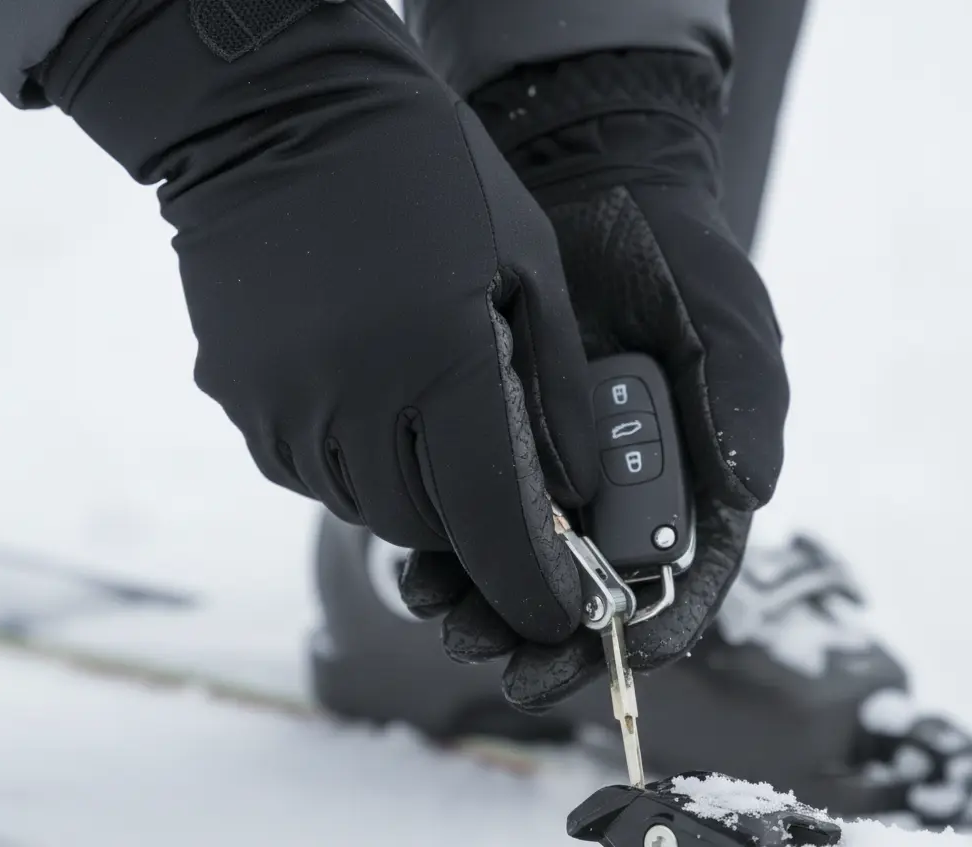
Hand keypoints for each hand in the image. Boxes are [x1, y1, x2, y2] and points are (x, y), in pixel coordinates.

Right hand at [39, 0, 599, 645]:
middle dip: (472, 523)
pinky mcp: (237, 399)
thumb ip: (557, 384)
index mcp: (438, 362)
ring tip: (428, 419)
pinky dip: (354, 460)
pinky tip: (370, 394)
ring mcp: (281, 405)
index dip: (529, 583)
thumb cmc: (425, 168)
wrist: (276, 110)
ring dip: (411, 490)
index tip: (554, 611)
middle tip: (498, 485)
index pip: (492, 518)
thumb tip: (573, 484)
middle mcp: (350, 402)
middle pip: (425, 524)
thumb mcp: (528, 259)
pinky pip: (309, 469)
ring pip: (364, 505)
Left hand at [401, 50, 788, 711]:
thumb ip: (743, 401)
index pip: (672, 576)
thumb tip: (751, 492)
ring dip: (483, 599)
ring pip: (516, 557)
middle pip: (583, 584)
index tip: (604, 656)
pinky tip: (415, 561)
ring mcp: (547, 465)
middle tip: (498, 658)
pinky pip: (465, 502)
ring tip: (445, 617)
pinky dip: (445, 540)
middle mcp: (613, 486)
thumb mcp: (725, 318)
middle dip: (542, 629)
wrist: (593, 189)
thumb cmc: (674, 258)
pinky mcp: (489, 435)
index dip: (642, 626)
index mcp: (683, 477)